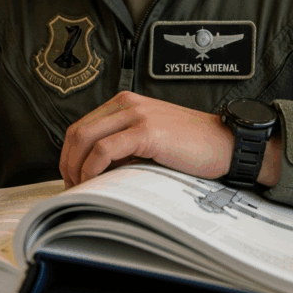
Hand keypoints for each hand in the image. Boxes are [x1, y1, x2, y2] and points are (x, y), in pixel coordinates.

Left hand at [60, 91, 236, 187]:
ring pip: (84, 138)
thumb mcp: (150, 139)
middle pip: (77, 131)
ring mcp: (136, 114)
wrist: (225, 144)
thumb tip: (94, 171)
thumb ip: (124, 145)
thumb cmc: (192, 146)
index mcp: (126, 102)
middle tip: (72, 189)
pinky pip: (104, 149)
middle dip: (67, 163)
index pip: (82, 125)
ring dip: (76, 168)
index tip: (72, 178)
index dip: (70, 154)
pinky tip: (96, 182)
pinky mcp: (146, 131)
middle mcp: (128, 103)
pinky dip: (92, 168)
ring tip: (82, 190)